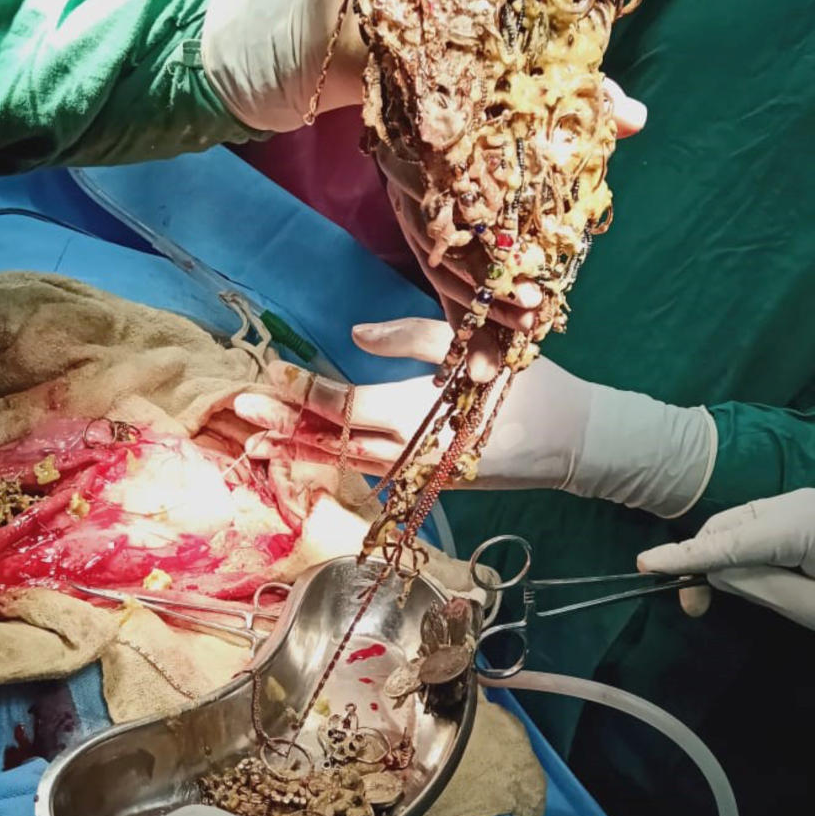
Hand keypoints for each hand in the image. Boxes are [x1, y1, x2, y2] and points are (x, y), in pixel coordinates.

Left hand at [237, 317, 715, 517]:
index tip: (267, 379)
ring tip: (254, 443)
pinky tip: (307, 454)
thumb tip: (355, 332)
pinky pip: (371, 472)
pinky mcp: (429, 483)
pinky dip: (335, 462)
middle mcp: (411, 451)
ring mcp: (419, 474)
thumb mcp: (475, 346)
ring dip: (300, 453)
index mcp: (421, 412)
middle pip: (334, 441)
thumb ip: (412, 337)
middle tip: (238, 416)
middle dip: (284, 428)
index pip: (347, 404)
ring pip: (347, 463)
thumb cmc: (528, 383)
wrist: (576, 442)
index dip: (305, 394)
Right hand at [378, 80, 646, 380]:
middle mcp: (428, 188)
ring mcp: (422, 213)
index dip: (500, 255)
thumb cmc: (493, 73)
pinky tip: (484, 362)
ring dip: (479, 312)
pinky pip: (441, 282)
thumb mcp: (546, 78)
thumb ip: (590, 97)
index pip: (471, 211)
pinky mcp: (426, 232)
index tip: (534, 285)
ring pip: (445, 273)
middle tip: (533, 318)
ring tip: (517, 343)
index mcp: (451, 150)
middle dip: (492, 294)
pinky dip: (463, 321)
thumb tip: (634, 120)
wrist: (416, 68)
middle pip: (453, 253)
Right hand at [637, 488, 814, 638]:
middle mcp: (791, 502)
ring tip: (715, 595)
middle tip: (694, 609)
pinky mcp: (804, 511)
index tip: (643, 565)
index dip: (682, 556)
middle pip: (725, 527)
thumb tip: (717, 572)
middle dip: (699, 560)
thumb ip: (763, 590)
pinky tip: (745, 575)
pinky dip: (737, 548)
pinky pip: (755, 525)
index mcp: (798, 525)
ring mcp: (798, 502)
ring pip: (736, 524)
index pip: (726, 541)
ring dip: (718, 555)